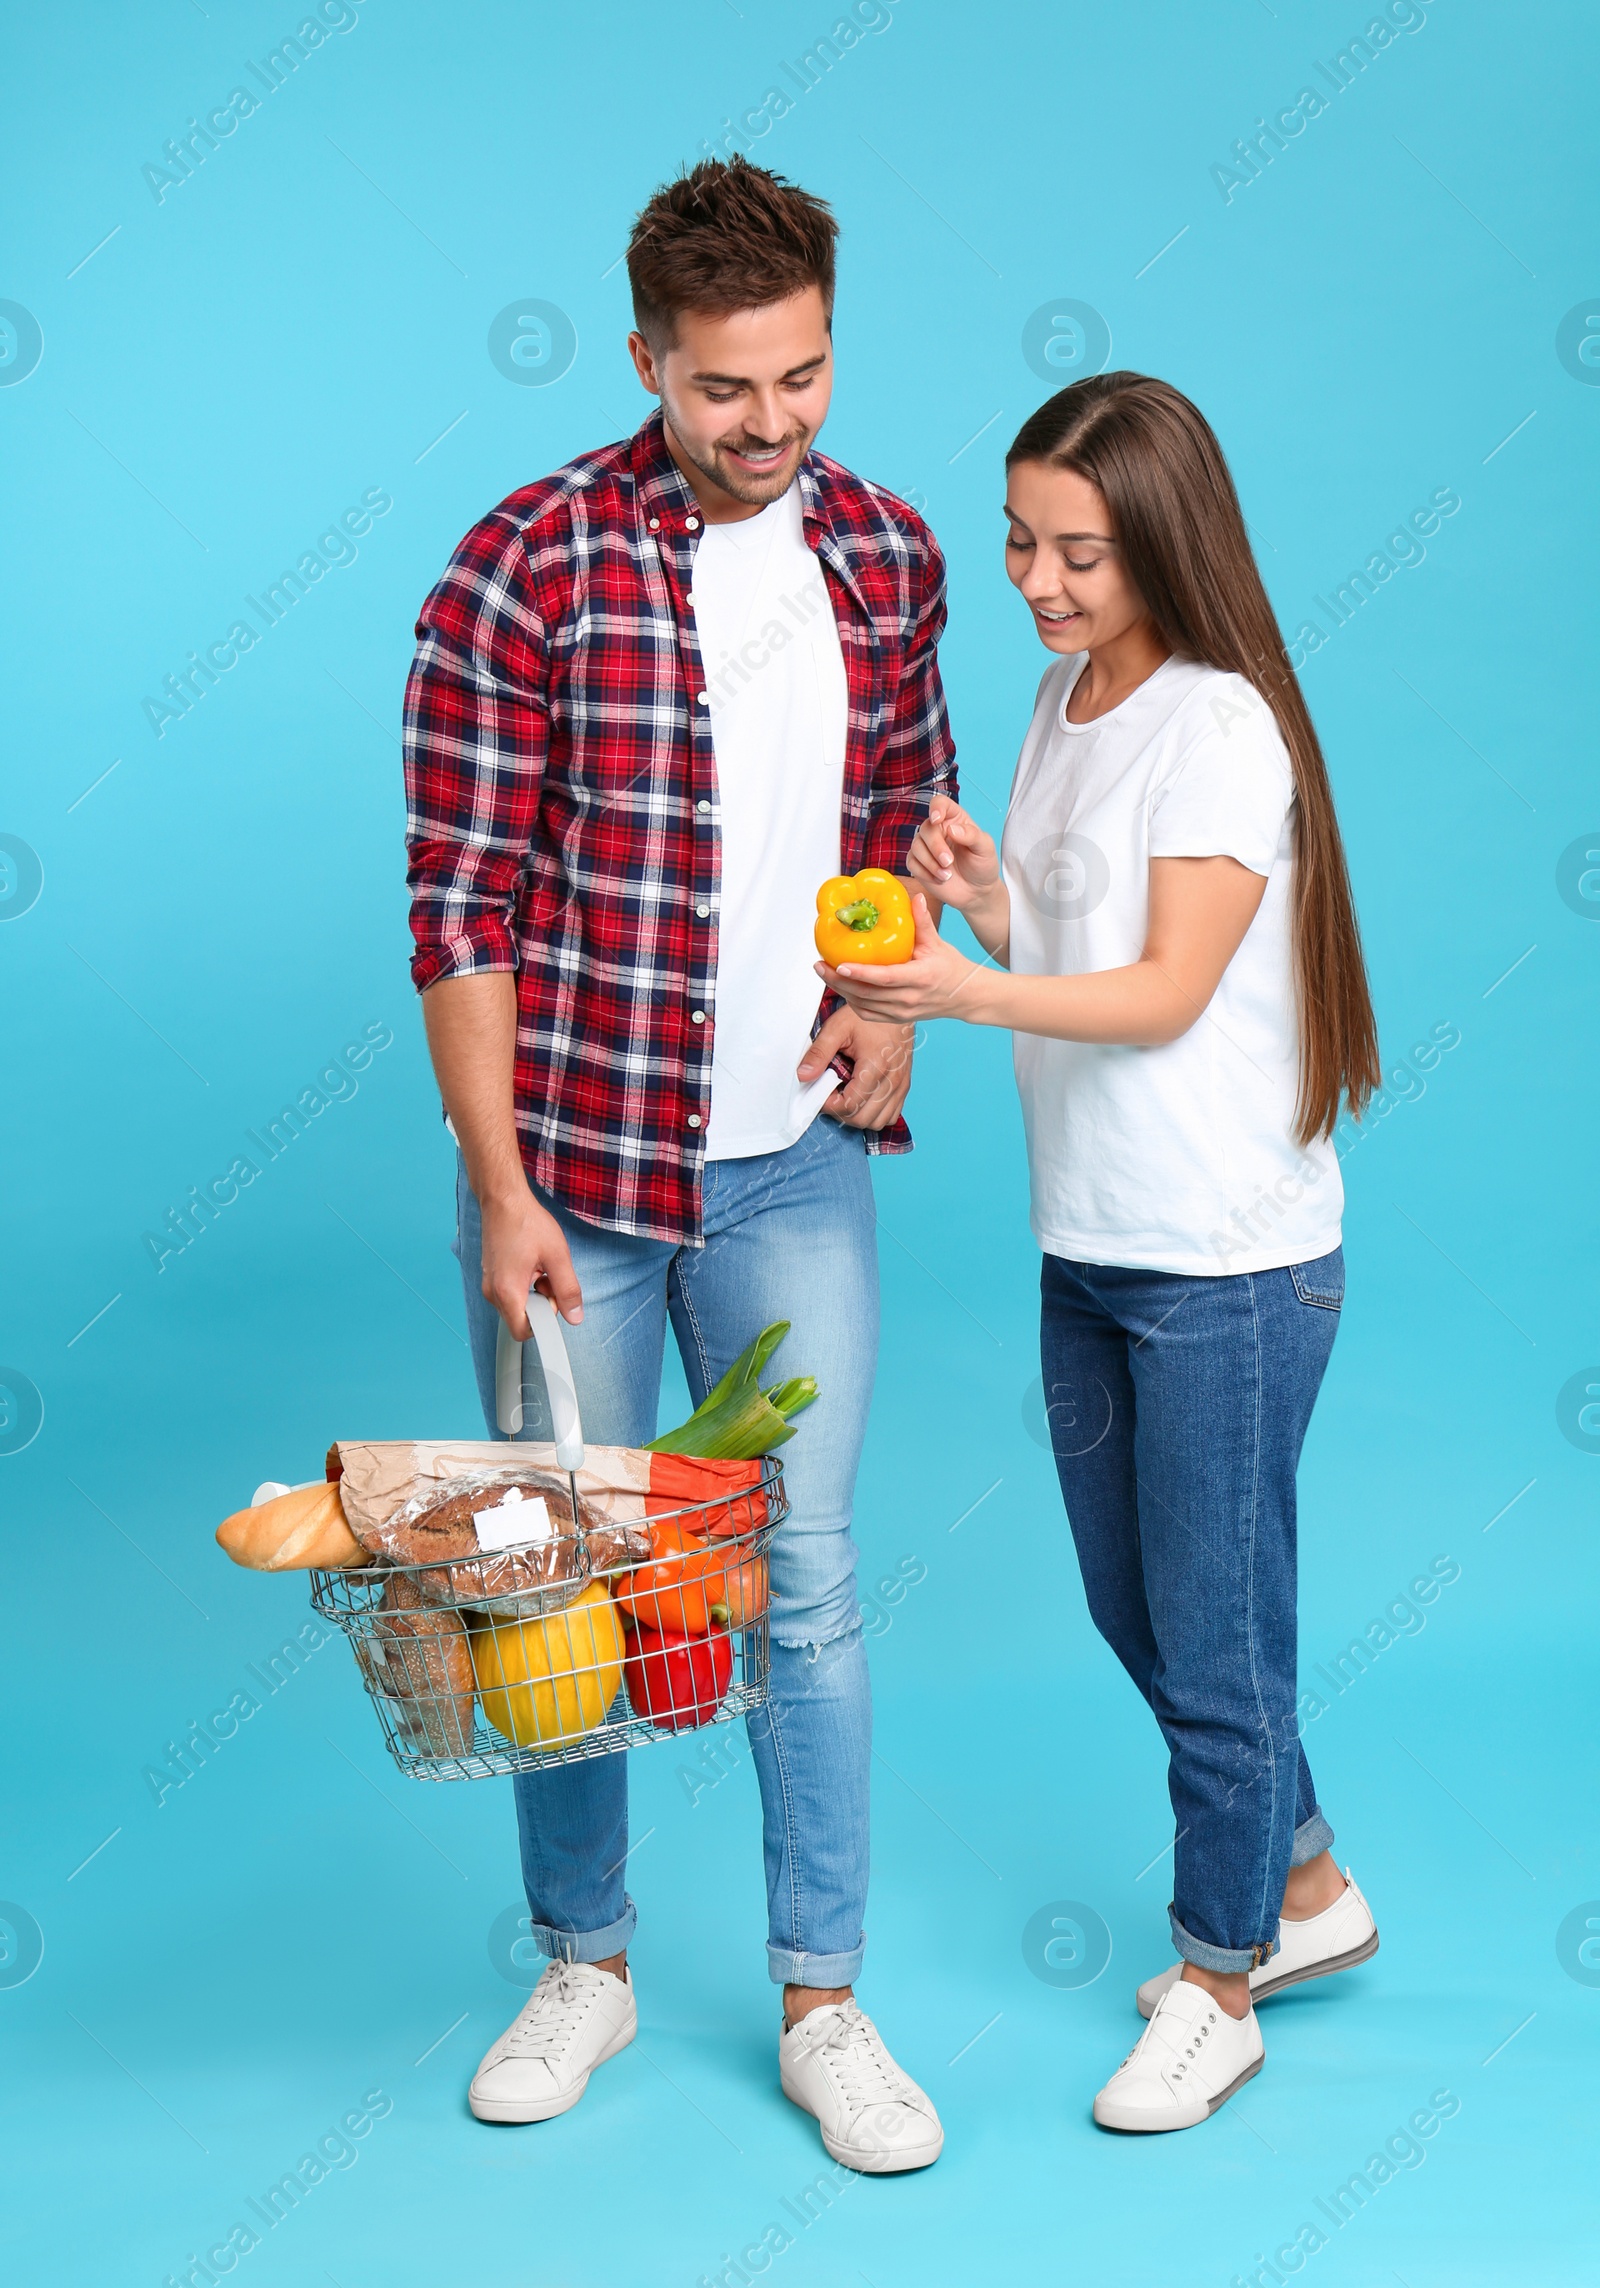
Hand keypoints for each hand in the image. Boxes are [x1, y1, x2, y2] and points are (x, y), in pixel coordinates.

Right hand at [479, 1182, 582, 1332]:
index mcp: (508, 1291)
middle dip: (541, 1305)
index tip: (555, 1302)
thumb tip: (575, 1316)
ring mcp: (489, 1284)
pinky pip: (510, 1293)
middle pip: (521, 1319)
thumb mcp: (557, 1256)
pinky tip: (531, 1264)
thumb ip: (567, 1290)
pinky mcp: (490, 1277)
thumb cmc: (526, 1222)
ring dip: (534, 1294)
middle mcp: (493, 1292)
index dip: (545, 1322)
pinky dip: (525, 1286)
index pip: (523, 1331)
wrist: (503, 1200)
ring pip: (517, 1306)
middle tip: (550, 1278)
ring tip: (540, 1267)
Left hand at [797, 1006, 915, 1128]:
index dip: (829, 1105)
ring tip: (845, 1097)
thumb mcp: (837, 1028)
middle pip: (863, 1118)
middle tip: (830, 1096)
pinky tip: (862, 1098)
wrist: (895, 1004)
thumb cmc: (867, 1017)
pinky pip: (891, 1115)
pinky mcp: (904, 1086)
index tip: (820, 1093)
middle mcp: (892, 1079)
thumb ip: (819, 1053)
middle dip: (841, 1113)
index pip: (850, 1105)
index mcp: (875, 1065)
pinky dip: (874, 1114)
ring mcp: (901, 1085)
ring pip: (878, 1122)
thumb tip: (803, 1076)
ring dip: (858, 1116)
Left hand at [818, 894, 982, 1024]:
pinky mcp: (897, 1019)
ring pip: (863, 1005)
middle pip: (866, 994)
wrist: (964, 996)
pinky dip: (851, 1001)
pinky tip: (841, 987)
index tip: (839, 964)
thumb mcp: (938, 943)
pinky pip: (868, 1014)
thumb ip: (923, 921)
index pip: (885, 978)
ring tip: (825, 973)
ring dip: (841, 991)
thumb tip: (914, 896)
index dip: (860, 973)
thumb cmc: (950, 968)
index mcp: (920, 979)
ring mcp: (902, 1012)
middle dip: (838, 981)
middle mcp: (909, 999)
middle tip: (819, 965)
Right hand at [907, 797, 999, 912]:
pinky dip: (925, 872)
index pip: (940, 803)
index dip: (936, 808)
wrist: (976, 891)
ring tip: (947, 875)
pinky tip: (939, 879)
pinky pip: (912, 863)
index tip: (937, 819)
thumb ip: (972, 835)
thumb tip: (952, 829)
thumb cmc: (982, 866)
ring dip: (931, 863)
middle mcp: (937, 830)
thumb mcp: (985, 848)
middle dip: (936, 847)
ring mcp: (926, 847)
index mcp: (954, 819)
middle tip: (949, 862)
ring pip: (916, 847)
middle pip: (926, 828)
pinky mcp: (918, 863)